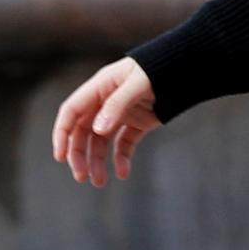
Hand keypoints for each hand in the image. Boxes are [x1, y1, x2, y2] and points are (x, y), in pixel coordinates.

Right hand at [51, 57, 161, 186]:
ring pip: (101, 141)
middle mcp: (106, 102)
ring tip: (99, 182)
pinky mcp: (138, 122)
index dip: (62, 133)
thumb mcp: (139, 83)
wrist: (188, 66)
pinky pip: (124, 144)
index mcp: (101, 87)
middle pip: (83, 131)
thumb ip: (118, 104)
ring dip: (97, 162)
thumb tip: (98, 130)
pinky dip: (122, 159)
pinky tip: (124, 173)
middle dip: (79, 154)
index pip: (72, 111)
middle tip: (81, 176)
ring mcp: (122, 113)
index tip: (60, 157)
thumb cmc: (160, 67)